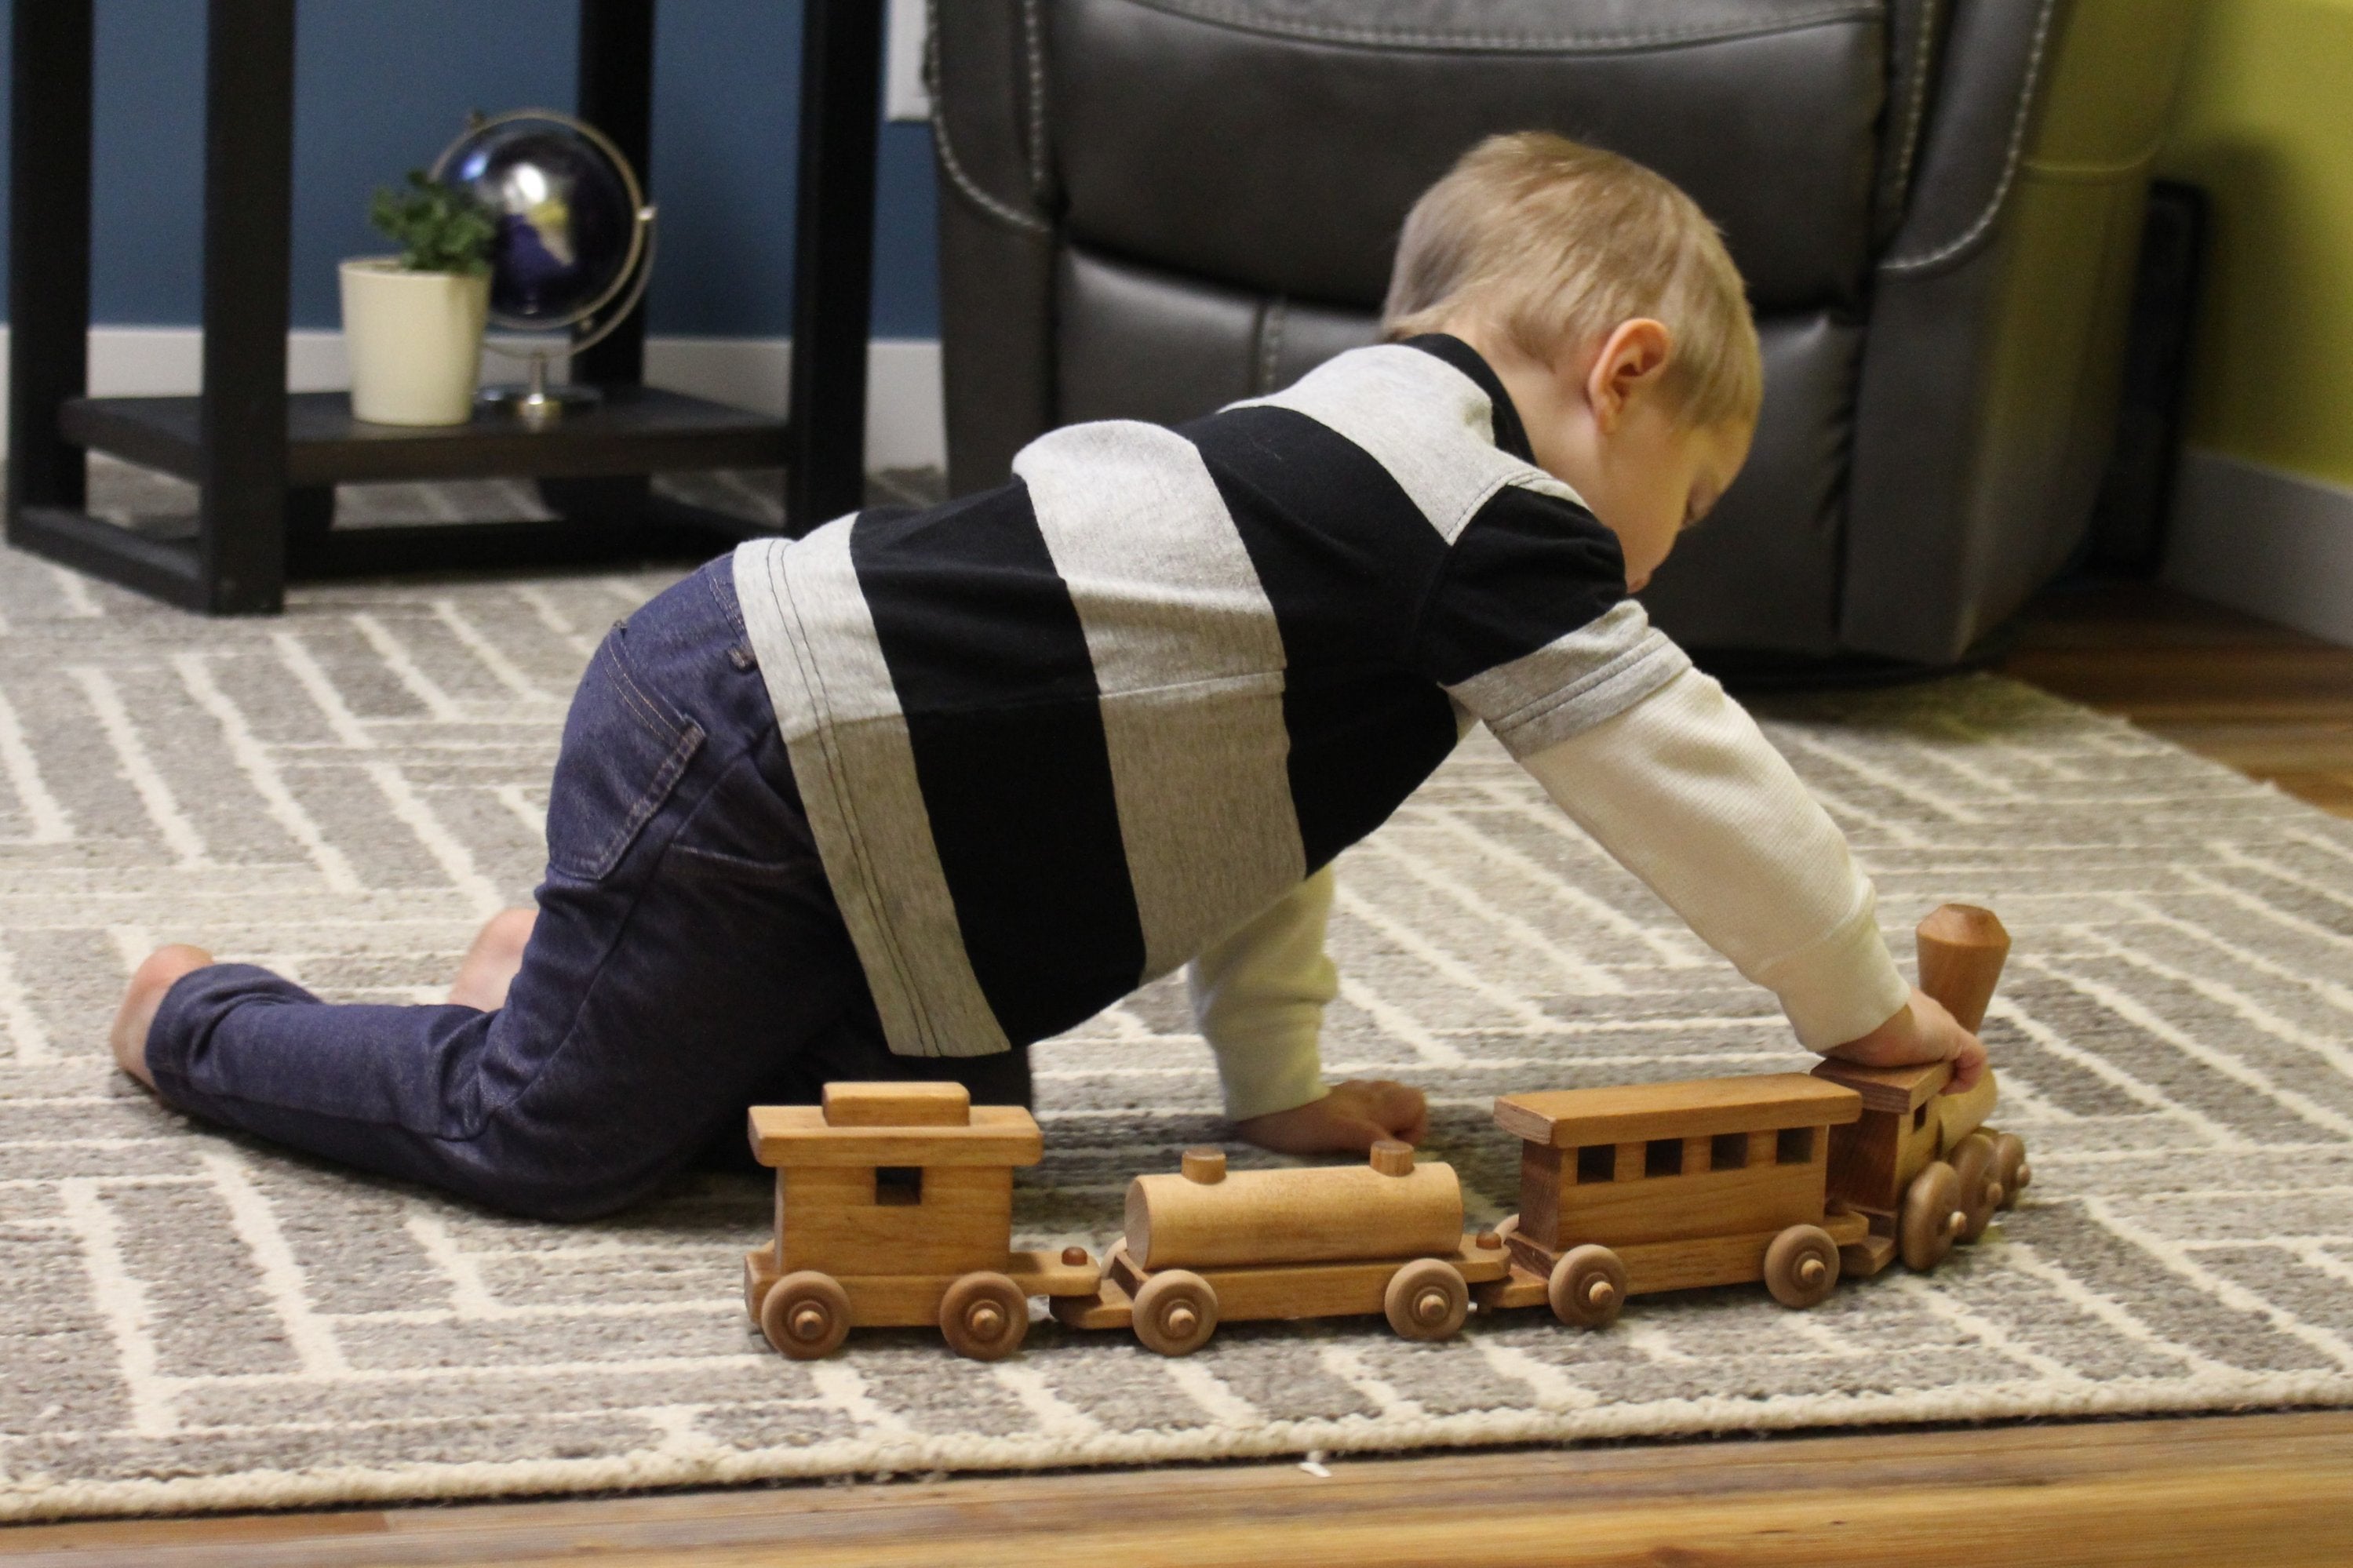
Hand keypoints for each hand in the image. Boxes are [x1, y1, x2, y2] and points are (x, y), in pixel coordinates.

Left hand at [1234, 1079, 1428, 1154]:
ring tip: (1365, 1145)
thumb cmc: (1299, 1122)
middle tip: (1382, 1149)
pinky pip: (1360, 1105)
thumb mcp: (1337, 1133)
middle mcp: (1366, 1096)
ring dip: (1383, 1123)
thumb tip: (1404, 1156)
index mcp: (1373, 1103)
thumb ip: (1372, 1139)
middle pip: (1405, 1100)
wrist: (1263, 1106)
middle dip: (1403, 1126)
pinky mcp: (1333, 1102)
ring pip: (1383, 1101)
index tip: (1393, 1149)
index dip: (1414, 1129)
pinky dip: (1362, 1120)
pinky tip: (1344, 1136)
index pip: (1417, 1105)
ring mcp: (1350, 1097)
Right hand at [1821, 986, 1986, 1093]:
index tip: (1894, 1061)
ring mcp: (1939, 1022)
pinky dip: (1967, 1077)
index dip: (1909, 1042)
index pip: (1911, 1021)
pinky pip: (1974, 1059)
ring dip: (1940, 1069)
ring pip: (1952, 1048)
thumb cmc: (1841, 1016)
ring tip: (1925, 1086)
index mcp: (1895, 1002)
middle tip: (1909, 1079)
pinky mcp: (1953, 1038)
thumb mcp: (1838, 1023)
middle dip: (1926, 1058)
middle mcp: (1922, 1008)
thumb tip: (1817, 1037)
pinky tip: (1947, 1090)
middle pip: (1935, 1035)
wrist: (1857, 1008)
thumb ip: (1836, 1028)